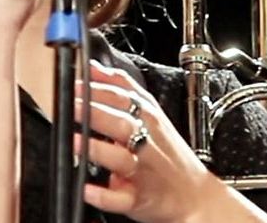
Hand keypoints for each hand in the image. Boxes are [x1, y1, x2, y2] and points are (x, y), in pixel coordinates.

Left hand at [74, 60, 214, 222]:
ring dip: (97, 150)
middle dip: (96, 113)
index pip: (124, 97)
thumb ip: (123, 87)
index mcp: (148, 118)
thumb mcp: (152, 113)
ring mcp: (142, 172)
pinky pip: (121, 199)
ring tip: (74, 141)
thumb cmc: (167, 151)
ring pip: (121, 159)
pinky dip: (104, 195)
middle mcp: (146, 142)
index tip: (75, 83)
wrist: (195, 196)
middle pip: (122, 123)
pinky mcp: (138, 199)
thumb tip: (93, 66)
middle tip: (71, 105)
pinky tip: (87, 188)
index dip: (98, 89)